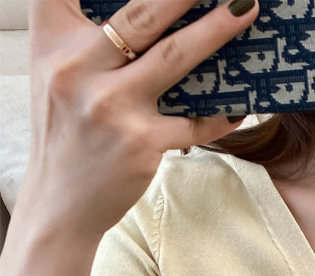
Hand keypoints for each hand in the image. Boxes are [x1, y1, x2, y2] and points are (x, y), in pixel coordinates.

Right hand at [23, 0, 259, 241]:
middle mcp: (77, 68)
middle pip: (142, 15)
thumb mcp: (58, 73)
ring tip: (245, 11)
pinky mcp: (141, 142)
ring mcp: (111, 106)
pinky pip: (195, 121)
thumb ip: (87, 39)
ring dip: (216, 31)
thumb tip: (153, 17)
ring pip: (174, 58)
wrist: (61, 202)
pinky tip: (241, 103)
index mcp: (54, 41)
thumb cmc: (67, 130)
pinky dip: (223, 113)